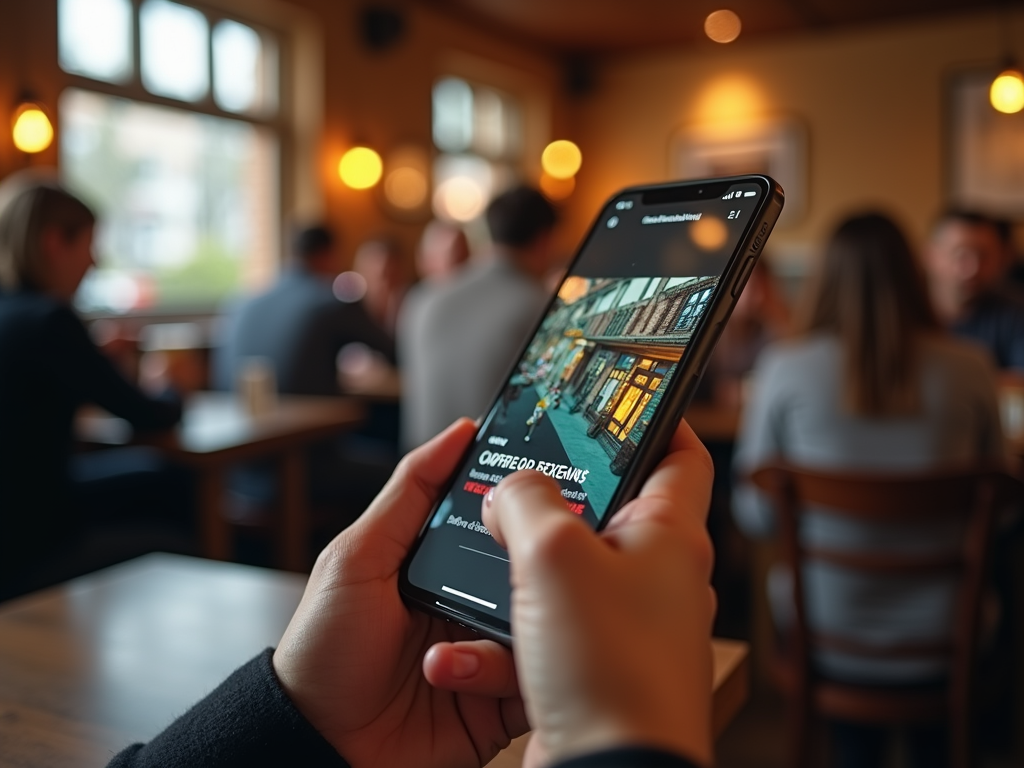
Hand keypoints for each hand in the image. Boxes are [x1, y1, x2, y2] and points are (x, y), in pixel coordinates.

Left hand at [273, 419, 527, 767]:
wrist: (319, 744)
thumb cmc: (323, 649)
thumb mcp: (357, 557)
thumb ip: (408, 493)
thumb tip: (457, 434)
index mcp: (444, 561)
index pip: (500, 520)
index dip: (525, 503)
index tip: (552, 482)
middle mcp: (474, 601)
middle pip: (532, 570)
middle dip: (535, 568)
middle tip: (526, 569)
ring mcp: (489, 650)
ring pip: (543, 623)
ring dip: (511, 630)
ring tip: (456, 645)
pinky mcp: (500, 699)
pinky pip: (535, 678)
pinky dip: (517, 676)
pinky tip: (473, 676)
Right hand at [481, 419, 715, 767]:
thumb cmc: (608, 669)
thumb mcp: (554, 556)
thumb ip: (526, 501)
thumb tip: (510, 489)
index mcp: (670, 536)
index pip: (679, 453)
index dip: (651, 418)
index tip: (615, 399)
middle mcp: (656, 577)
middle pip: (606, 511)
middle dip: (550, 500)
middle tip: (513, 482)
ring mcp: (626, 624)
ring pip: (563, 575)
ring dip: (515, 576)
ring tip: (483, 570)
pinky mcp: (594, 665)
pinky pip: (543, 631)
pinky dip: (504, 638)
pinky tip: (469, 653)